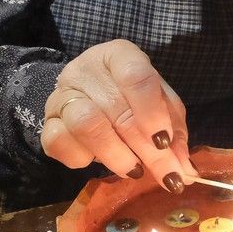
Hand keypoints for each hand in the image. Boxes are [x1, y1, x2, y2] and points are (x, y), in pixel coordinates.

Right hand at [41, 40, 195, 191]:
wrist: (85, 96)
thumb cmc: (131, 96)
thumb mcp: (160, 104)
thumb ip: (173, 130)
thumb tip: (185, 169)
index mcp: (118, 55)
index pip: (135, 76)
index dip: (152, 111)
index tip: (165, 142)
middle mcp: (85, 70)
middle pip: (118, 110)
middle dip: (147, 150)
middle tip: (168, 176)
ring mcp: (62, 95)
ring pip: (87, 126)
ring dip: (116, 155)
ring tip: (134, 169)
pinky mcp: (47, 123)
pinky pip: (60, 144)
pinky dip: (83, 159)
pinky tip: (98, 161)